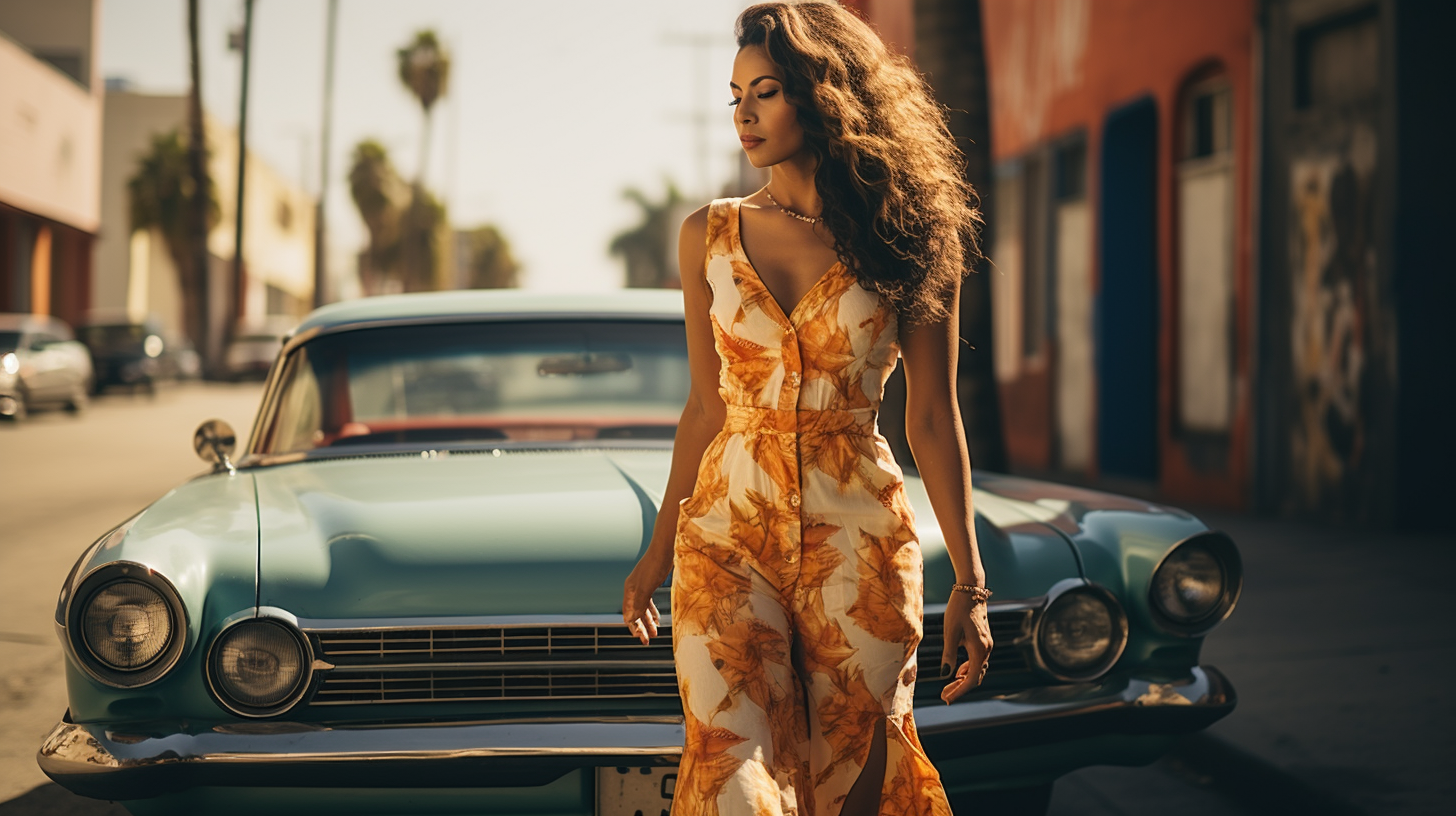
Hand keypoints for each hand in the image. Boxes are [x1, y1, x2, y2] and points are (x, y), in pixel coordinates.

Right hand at [622, 546, 671, 645]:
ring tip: (655, 633)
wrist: (666, 547)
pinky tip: (657, 619)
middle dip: (641, 627)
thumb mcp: (647, 587)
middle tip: (648, 641)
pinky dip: (652, 612)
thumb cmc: (656, 565)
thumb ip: (639, 603)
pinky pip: (648, 601)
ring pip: (642, 608)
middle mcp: (633, 589)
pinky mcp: (652, 583)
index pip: (628, 614)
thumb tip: (631, 620)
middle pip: (634, 613)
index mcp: (629, 591)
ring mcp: (642, 586)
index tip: (642, 639)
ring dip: (647, 621)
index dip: (634, 628)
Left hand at [939, 589, 993, 703]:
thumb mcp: (950, 632)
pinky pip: (977, 660)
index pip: (971, 679)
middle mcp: (986, 649)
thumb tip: (945, 674)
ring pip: (976, 669)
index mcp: (979, 649)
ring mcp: (986, 644)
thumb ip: (948, 654)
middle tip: (944, 695)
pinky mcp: (983, 639)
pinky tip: (957, 671)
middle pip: (975, 677)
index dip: (959, 691)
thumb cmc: (958, 609)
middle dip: (960, 688)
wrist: (970, 589)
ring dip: (963, 679)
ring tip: (948, 686)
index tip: (947, 699)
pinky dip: (967, 668)